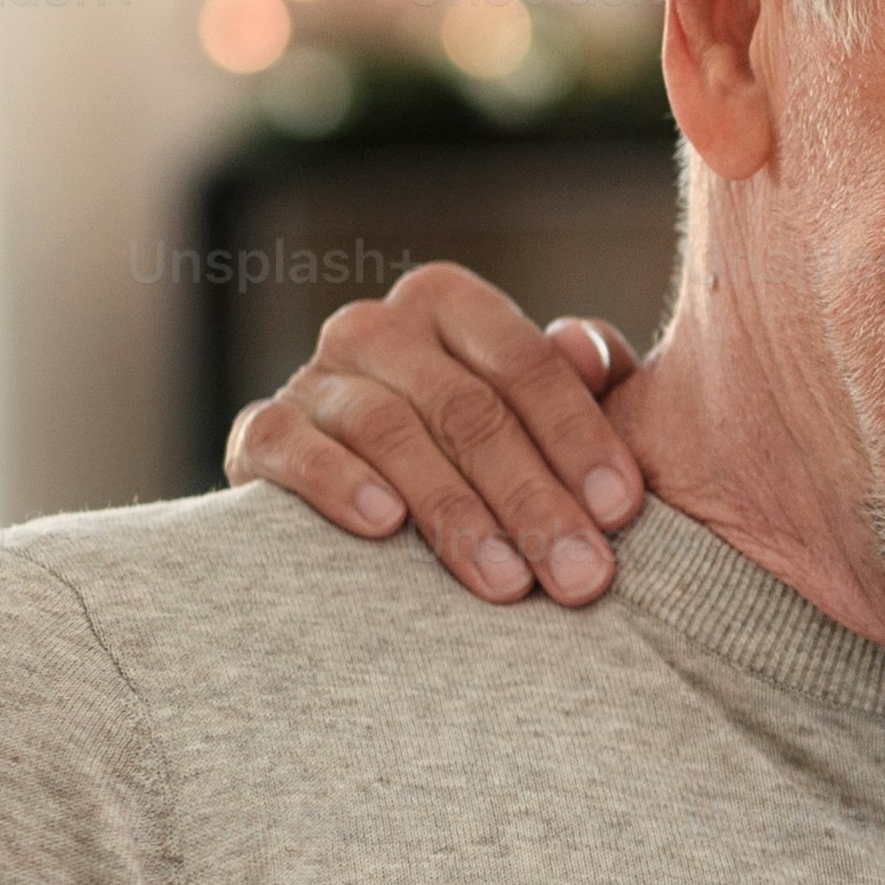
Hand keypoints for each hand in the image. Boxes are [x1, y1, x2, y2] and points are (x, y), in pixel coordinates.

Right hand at [221, 260, 652, 603]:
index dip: (579, 437)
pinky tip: (383, 525)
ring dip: (454, 512)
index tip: (622, 510)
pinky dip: (338, 482)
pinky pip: (291, 448)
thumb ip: (584, 377)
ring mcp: (314, 376)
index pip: (525, 364)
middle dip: (532, 498)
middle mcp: (376, 327)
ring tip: (505, 581)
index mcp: (450, 304)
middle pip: (466, 408)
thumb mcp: (539, 407)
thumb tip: (591, 352)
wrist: (355, 492)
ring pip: (390, 432)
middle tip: (579, 574)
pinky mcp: (261, 432)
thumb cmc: (478, 447)